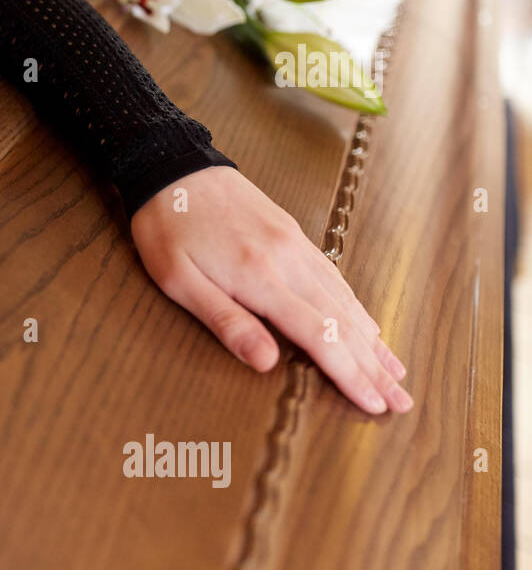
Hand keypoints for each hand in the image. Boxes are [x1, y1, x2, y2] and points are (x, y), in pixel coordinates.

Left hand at [130, 165, 411, 414]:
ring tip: (396, 371)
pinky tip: (367, 324)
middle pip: (344, 323)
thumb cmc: (167, 228)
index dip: (349, 374)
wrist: (173, 165)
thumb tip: (268, 364)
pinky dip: (357, 307)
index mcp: (260, 277)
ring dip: (373, 341)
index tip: (373, 404)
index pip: (320, 336)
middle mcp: (289, 260)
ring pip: (346, 300)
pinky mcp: (292, 233)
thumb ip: (226, 322)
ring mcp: (295, 244)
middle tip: (402, 402)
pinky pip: (334, 277)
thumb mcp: (178, 281)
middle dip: (375, 367)